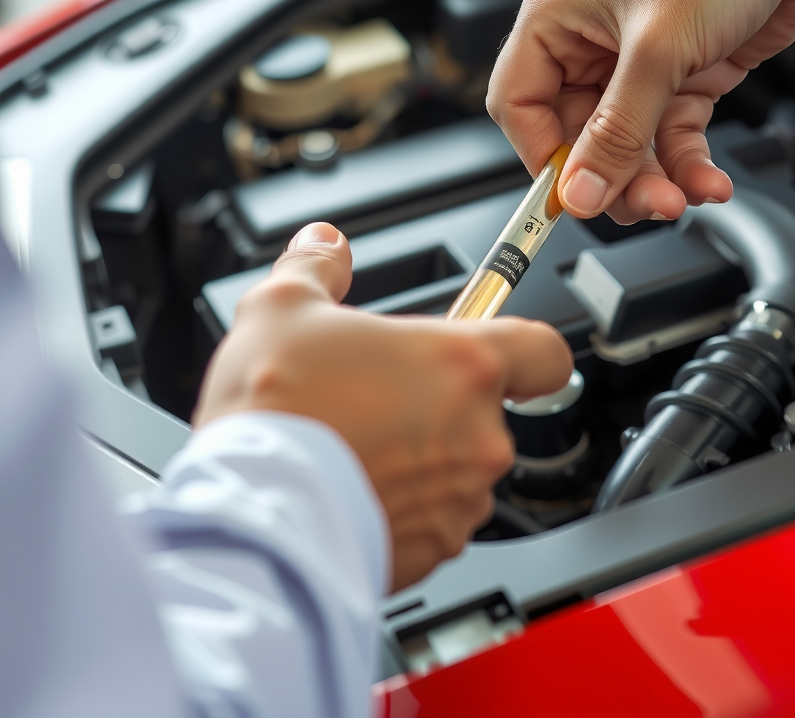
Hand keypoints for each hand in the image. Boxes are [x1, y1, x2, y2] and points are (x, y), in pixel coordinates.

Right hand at [194, 222, 571, 590]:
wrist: (250, 516)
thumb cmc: (275, 414)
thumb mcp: (283, 307)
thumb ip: (318, 265)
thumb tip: (325, 244)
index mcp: (463, 365)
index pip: (545, 351)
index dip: (525, 348)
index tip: (497, 349)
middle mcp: (479, 435)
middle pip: (486, 411)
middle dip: (438, 404)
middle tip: (377, 398)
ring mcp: (460, 500)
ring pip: (459, 469)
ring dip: (422, 458)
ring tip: (356, 447)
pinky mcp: (435, 551)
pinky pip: (433, 519)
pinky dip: (403, 507)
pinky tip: (351, 489)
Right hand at [488, 0, 794, 225]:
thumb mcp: (657, 50)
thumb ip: (618, 131)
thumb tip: (581, 192)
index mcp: (556, 23)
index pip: (521, 108)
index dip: (543, 157)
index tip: (573, 195)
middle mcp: (591, 46)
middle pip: (579, 139)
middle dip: (613, 177)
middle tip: (642, 204)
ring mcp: (639, 65)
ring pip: (629, 147)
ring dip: (656, 180)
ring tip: (681, 197)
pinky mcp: (684, 77)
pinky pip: (674, 139)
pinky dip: (691, 166)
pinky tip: (708, 182)